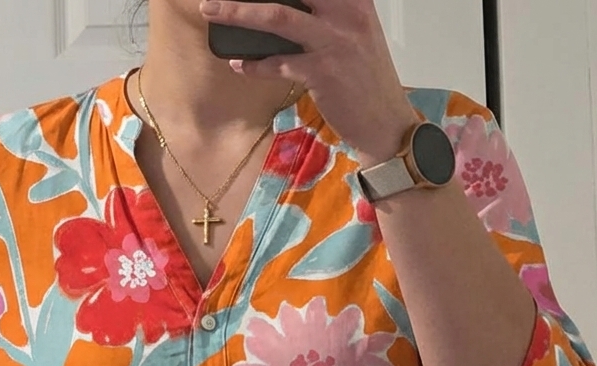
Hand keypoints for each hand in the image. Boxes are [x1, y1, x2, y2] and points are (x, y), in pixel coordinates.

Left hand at [199, 0, 420, 165]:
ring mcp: (333, 42)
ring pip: (276, 17)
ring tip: (210, 9)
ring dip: (238, 12)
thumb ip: (328, 15)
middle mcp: (345, 13)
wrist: (386, 123)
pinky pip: (277, 63)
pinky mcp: (322, 72)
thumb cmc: (367, 81)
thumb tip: (285, 9)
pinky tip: (238, 65)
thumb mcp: (356, 34)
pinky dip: (253, 64)